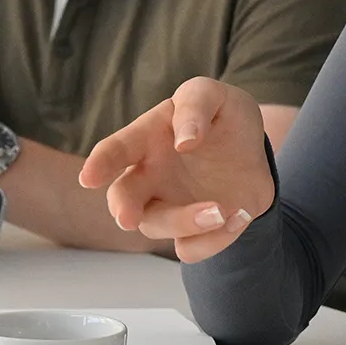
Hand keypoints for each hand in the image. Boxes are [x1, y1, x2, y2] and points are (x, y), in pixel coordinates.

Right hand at [76, 76, 274, 259]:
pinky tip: (238, 215)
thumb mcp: (213, 95)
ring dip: (185, 223)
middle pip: (122, 199)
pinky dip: (214, 240)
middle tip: (127, 218)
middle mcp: (149, 177)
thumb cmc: (222, 117)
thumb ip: (194, 106)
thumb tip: (183, 141)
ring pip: (156, 227)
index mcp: (147, 140)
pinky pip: (190, 249)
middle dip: (122, 209)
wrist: (257, 150)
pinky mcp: (194, 230)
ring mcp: (169, 206)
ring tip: (221, 210)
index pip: (116, 150)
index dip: (99, 163)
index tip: (88, 178)